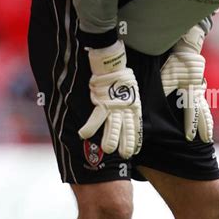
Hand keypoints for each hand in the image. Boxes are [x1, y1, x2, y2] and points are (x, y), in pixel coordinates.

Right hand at [78, 40, 142, 158]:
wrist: (113, 63)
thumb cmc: (121, 76)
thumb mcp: (132, 90)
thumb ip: (130, 101)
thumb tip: (130, 107)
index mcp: (133, 106)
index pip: (135, 126)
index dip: (135, 138)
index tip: (136, 151)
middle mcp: (125, 108)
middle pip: (126, 129)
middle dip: (126, 143)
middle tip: (125, 156)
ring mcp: (114, 106)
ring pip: (113, 126)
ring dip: (110, 139)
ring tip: (108, 150)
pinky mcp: (103, 102)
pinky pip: (96, 117)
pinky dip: (89, 126)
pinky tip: (83, 135)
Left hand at [160, 26, 213, 142]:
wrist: (188, 48)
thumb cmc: (176, 62)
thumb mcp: (167, 76)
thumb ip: (164, 90)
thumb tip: (155, 102)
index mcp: (191, 92)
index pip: (191, 113)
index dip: (190, 126)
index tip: (189, 138)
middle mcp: (198, 93)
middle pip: (203, 113)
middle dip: (205, 127)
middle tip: (207, 139)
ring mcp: (200, 89)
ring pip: (205, 108)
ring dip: (206, 121)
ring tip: (209, 133)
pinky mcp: (198, 86)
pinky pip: (202, 102)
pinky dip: (204, 112)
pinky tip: (203, 117)